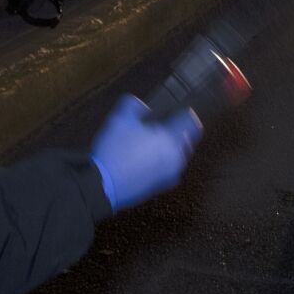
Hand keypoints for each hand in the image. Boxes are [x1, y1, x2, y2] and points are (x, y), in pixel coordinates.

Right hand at [89, 94, 201, 211]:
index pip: (190, 122)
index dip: (186, 113)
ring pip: (176, 157)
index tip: (180, 111)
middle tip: (160, 128)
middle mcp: (176, 158)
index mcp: (171, 139)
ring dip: (168, 149)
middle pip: (186, 140)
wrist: (103, 185)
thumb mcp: (120, 119)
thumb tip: (141, 105)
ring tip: (149, 145)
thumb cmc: (115, 151)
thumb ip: (133, 105)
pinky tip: (143, 161)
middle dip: (177, 132)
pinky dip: (159, 164)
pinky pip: (166, 171)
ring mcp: (169, 175)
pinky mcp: (160, 188)